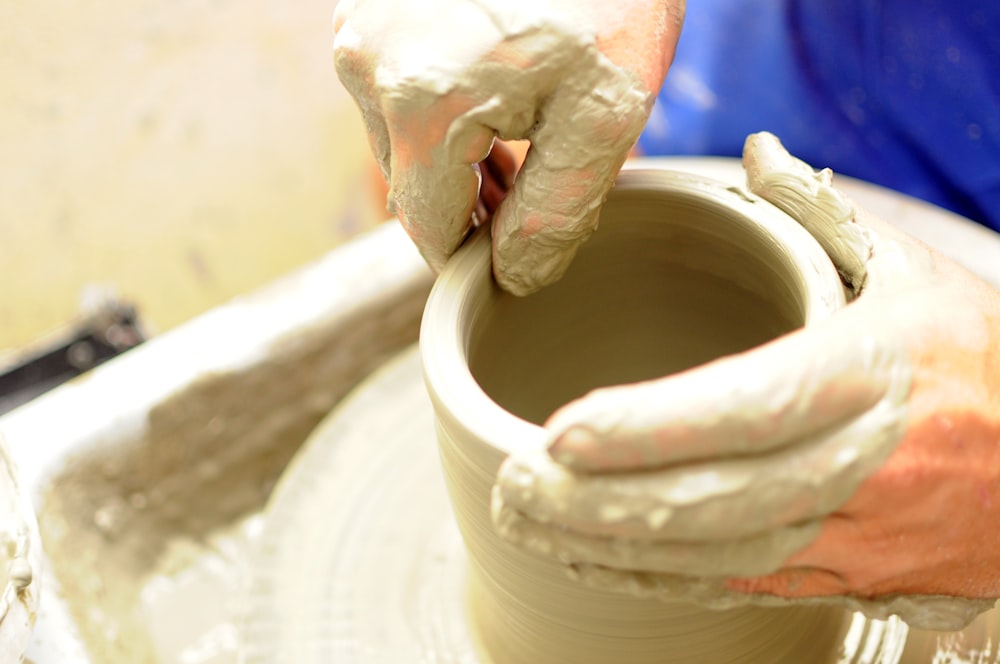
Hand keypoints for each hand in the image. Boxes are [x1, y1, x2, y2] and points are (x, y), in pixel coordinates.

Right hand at [333, 0, 683, 293]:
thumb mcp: (605, 113)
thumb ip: (555, 214)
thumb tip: (512, 278)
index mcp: (420, 103)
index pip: (429, 230)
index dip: (471, 260)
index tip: (513, 264)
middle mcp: (367, 65)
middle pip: (411, 185)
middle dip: (468, 207)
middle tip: (532, 202)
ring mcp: (359, 27)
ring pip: (401, 139)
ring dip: (454, 161)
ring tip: (521, 155)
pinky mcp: (367, 5)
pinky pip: (396, 89)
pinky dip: (441, 111)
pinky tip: (495, 103)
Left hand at [491, 132, 999, 628]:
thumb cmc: (980, 362)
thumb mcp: (913, 274)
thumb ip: (820, 218)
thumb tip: (755, 155)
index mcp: (872, 375)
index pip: (748, 406)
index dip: (653, 428)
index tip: (562, 431)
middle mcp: (860, 465)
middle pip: (718, 499)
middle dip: (605, 501)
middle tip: (514, 483)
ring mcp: (854, 535)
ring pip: (719, 556)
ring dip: (612, 546)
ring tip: (525, 520)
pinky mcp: (845, 578)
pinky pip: (740, 583)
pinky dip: (658, 576)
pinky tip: (590, 559)